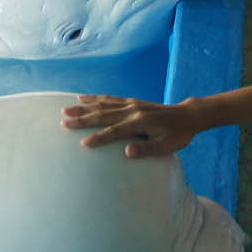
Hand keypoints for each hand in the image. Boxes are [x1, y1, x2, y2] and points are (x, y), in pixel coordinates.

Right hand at [62, 94, 197, 157]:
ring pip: (103, 105)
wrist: (187, 116)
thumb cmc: (178, 135)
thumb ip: (147, 149)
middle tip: (64, 123)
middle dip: (83, 120)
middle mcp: (133, 110)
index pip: (115, 131)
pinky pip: (109, 98)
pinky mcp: (131, 101)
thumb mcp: (167, 146)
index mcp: (141, 123)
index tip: (83, 144)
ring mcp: (131, 104)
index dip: (99, 138)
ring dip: (84, 108)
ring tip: (66, 110)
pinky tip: (82, 98)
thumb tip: (127, 152)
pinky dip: (95, 98)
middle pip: (103, 115)